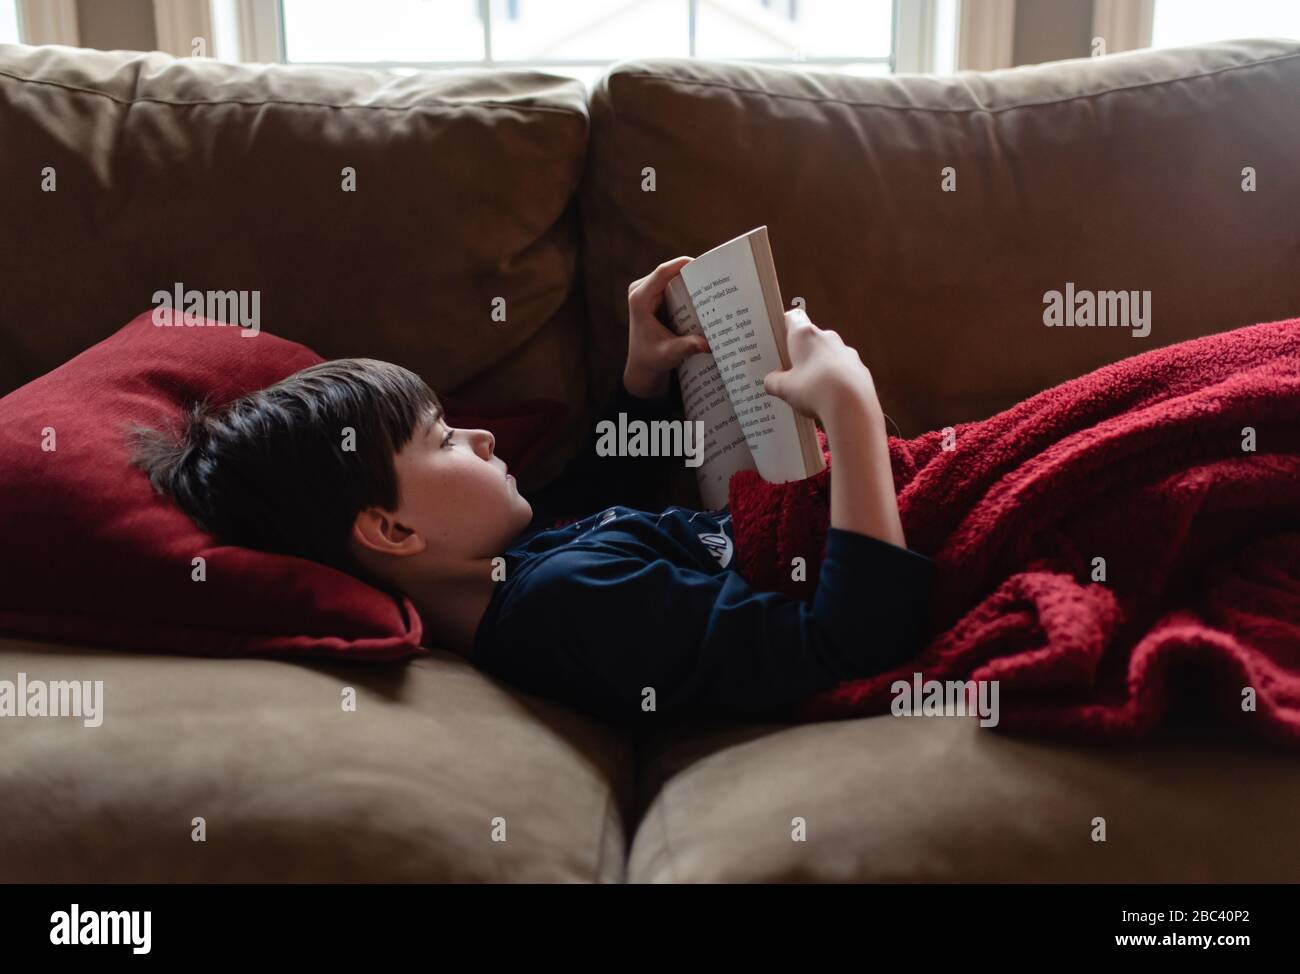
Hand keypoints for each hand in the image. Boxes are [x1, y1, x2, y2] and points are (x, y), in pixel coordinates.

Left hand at [623, 256, 711, 398]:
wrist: (642, 365)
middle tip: (714, 276)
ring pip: (671, 276)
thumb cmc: (652, 359)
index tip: (701, 264)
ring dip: (689, 278)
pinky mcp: (654, 295)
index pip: (661, 273)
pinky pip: (671, 283)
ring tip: (711, 283)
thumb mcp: (669, 354)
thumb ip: (686, 347)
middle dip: (690, 271)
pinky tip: (703, 291)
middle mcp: (640, 291)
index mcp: (639, 299)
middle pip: (668, 271)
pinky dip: (686, 286)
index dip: (680, 264)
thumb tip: (708, 345)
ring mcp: (647, 291)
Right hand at [762, 308, 878, 426]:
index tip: (779, 339)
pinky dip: (835, 380)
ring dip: (818, 368)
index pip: (793, 318)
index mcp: (805, 335)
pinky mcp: (859, 368)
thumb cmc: (815, 390)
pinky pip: (842, 370)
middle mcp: (827, 337)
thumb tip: (771, 381)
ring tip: (809, 391)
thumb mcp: (785, 389)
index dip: (785, 326)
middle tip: (789, 373)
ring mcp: (846, 352)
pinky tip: (828, 398)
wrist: (852, 407)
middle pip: (809, 339)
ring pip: (827, 355)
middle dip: (800, 354)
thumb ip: (774, 382)